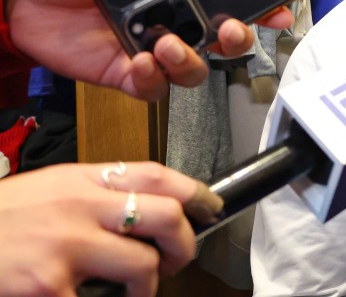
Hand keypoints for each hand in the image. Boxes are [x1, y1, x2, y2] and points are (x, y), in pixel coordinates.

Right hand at [0, 161, 221, 295]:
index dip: (196, 192)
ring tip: (128, 292)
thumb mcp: (47, 191)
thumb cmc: (0, 221)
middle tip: (173, 261)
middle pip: (166, 217)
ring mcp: (67, 248)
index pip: (158, 174)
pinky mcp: (51, 287)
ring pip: (143, 267)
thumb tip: (142, 210)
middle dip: (183, 245)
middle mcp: (80, 207)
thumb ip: (93, 195)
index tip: (210, 209)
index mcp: (81, 180)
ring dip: (144, 287)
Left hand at [5, 0, 294, 100]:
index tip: (280, 9)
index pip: (233, 0)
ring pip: (195, 70)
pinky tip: (141, 61)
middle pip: (226, 42)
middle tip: (231, 31)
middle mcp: (176, 22)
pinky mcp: (128, 74)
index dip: (263, 7)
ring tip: (169, 45)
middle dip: (239, 40)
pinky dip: (154, 78)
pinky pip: (154, 88)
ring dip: (191, 61)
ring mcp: (154, 51)